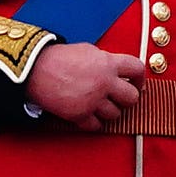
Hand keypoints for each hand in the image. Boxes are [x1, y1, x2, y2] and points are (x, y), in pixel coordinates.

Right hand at [24, 43, 145, 128]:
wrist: (34, 69)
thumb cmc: (57, 58)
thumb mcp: (86, 50)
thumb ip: (104, 60)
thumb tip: (115, 68)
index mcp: (107, 63)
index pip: (137, 69)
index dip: (140, 77)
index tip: (136, 82)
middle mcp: (104, 82)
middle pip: (132, 97)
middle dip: (127, 98)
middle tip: (119, 98)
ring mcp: (93, 100)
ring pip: (116, 114)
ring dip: (109, 111)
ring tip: (99, 105)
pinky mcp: (80, 114)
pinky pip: (96, 126)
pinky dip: (93, 123)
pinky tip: (88, 115)